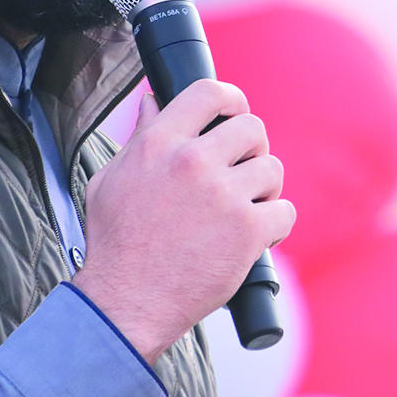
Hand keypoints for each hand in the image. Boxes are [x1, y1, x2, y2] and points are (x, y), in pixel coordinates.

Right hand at [74, 80, 293, 362]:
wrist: (126, 303)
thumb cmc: (116, 244)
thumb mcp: (111, 179)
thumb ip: (138, 137)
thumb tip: (152, 101)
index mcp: (158, 144)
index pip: (209, 92)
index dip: (231, 99)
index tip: (235, 113)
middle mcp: (192, 162)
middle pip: (251, 127)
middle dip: (252, 149)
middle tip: (241, 172)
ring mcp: (223, 196)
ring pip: (272, 168)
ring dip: (264, 188)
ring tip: (245, 209)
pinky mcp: (247, 231)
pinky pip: (285, 211)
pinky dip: (276, 225)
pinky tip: (256, 237)